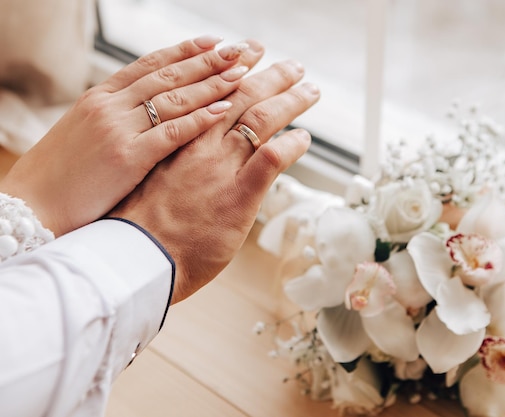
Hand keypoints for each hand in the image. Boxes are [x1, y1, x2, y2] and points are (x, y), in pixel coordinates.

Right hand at [0, 36, 264, 235]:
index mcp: (98, 98)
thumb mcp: (83, 135)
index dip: (183, 52)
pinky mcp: (126, 156)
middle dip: (206, 60)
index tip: (211, 42)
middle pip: (167, 75)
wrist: (30, 207)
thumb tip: (142, 113)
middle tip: (238, 49)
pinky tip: (223, 109)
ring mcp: (118, 128)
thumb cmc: (58, 177)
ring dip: (210, 84)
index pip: (148, 66)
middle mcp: (109, 105)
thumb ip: (113, 119)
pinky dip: (199, 119)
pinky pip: (171, 132)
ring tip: (239, 72)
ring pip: (173, 98)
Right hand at [108, 59, 319, 303]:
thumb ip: (171, 163)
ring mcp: (221, 168)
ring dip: (290, 100)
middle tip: (293, 65)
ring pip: (261, 118)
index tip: (246, 57)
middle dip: (272, 77)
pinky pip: (272, 158)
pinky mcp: (240, 195)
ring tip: (310, 90)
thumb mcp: (147, 181)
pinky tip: (304, 139)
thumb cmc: (137, 227)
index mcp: (176, 138)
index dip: (233, 72)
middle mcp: (201, 145)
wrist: (138, 259)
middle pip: (242, 96)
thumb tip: (183, 160)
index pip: (211, 93)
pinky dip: (292, 145)